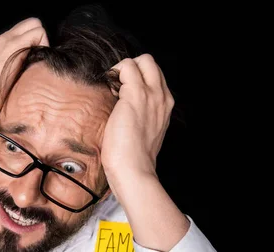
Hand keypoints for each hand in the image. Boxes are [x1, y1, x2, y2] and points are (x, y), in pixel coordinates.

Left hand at [100, 54, 174, 195]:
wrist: (133, 169)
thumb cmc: (133, 157)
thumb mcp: (143, 133)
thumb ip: (140, 117)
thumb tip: (122, 109)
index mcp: (165, 106)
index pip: (154, 77)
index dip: (136, 79)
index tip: (121, 93)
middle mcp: (162, 97)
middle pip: (150, 63)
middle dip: (131, 68)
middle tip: (115, 86)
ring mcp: (151, 95)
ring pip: (141, 60)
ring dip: (122, 69)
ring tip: (112, 89)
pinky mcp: (136, 95)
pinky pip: (126, 68)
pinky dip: (113, 75)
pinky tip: (108, 92)